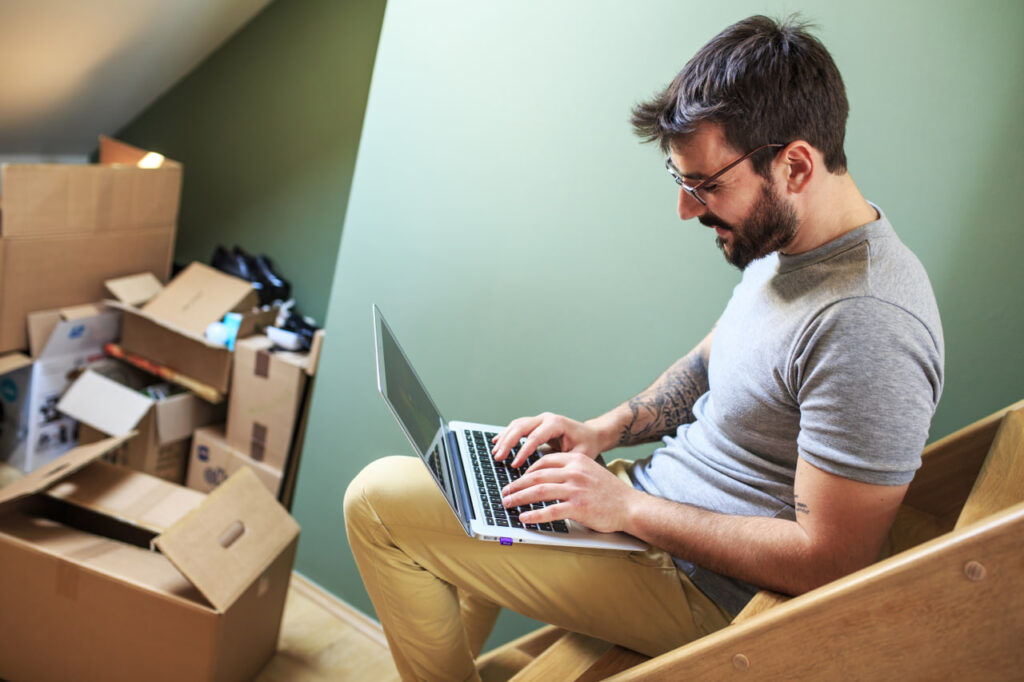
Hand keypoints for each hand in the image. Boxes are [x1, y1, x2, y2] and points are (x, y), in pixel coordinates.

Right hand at [491, 412, 602, 467]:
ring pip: (516, 425)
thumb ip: (562, 463)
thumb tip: (546, 476)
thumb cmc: (587, 445)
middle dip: (508, 443)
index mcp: (556, 423)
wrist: (591, 434)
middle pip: (521, 427)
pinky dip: (506, 434)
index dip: (523, 451)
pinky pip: (517, 426)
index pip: (535, 436)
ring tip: (496, 453)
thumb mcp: (579, 455)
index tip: (515, 464)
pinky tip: (497, 442)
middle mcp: (546, 418)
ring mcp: (540, 419)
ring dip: (504, 438)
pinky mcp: (535, 424)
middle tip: (499, 457)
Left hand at [500, 453, 638, 532]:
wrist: (631, 506)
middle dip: (516, 484)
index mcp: (576, 460)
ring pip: (538, 491)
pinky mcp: (578, 507)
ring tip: (508, 504)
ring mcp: (575, 489)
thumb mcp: (590, 471)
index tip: (517, 478)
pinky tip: (524, 518)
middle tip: (505, 492)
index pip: (543, 461)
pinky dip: (534, 515)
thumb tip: (546, 478)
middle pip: (536, 476)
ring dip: (519, 498)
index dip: (526, 470)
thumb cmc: (610, 492)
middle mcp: (574, 472)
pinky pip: (549, 511)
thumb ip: (570, 471)